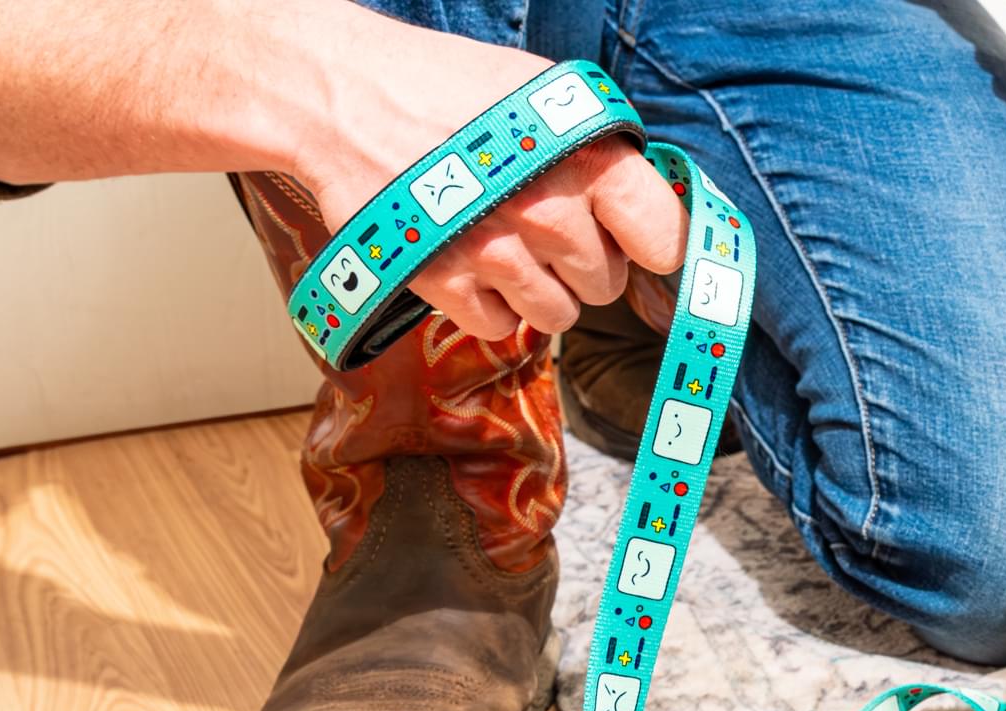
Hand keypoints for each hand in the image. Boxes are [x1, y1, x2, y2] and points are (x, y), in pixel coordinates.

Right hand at [295, 36, 686, 339]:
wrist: (342, 94)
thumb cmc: (446, 89)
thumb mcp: (540, 93)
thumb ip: (602, 152)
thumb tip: (653, 211)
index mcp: (586, 157)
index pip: (663, 239)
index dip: (647, 243)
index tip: (628, 237)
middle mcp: (549, 210)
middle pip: (606, 285)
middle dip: (581, 263)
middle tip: (539, 224)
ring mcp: (497, 251)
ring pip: (558, 316)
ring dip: (537, 290)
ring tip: (503, 242)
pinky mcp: (446, 283)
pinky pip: (498, 326)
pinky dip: (485, 303)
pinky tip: (465, 258)